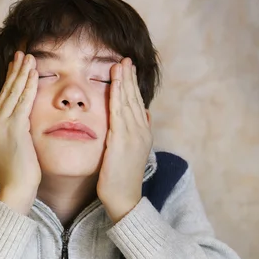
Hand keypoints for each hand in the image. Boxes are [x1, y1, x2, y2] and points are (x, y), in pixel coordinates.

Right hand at [0, 51, 40, 214]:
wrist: (16, 191)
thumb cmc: (20, 177)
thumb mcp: (14, 151)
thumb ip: (15, 134)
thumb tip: (23, 125)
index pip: (2, 99)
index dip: (10, 81)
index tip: (17, 67)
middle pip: (6, 92)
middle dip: (15, 71)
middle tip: (22, 53)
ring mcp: (1, 126)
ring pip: (13, 93)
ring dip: (22, 73)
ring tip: (29, 57)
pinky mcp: (13, 129)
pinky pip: (23, 102)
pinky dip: (28, 85)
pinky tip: (34, 73)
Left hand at [96, 58, 152, 222]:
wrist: (124, 199)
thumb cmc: (122, 180)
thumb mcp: (131, 154)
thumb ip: (136, 135)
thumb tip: (143, 117)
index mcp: (143, 134)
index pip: (137, 104)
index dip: (132, 86)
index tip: (128, 70)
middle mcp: (141, 132)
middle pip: (134, 99)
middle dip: (130, 78)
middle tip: (125, 58)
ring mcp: (133, 136)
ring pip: (128, 102)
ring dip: (124, 81)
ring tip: (120, 64)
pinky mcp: (122, 141)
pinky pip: (119, 112)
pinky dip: (118, 95)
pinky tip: (115, 82)